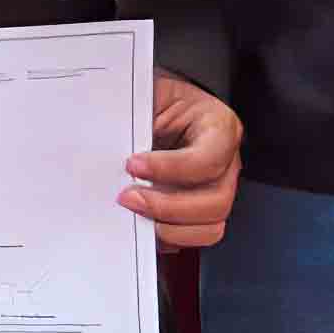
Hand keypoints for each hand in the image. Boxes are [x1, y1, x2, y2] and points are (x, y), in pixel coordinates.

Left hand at [132, 69, 242, 254]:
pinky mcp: (199, 212)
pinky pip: (191, 238)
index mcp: (218, 126)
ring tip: (134, 214)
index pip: (209, 158)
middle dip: (168, 206)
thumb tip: (108, 142)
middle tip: (127, 197)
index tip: (132, 164)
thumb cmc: (154, 99)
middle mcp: (225, 163)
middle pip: (216, 201)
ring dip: (169, 228)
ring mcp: (216, 190)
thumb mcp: (147, 94)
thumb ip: (136, 115)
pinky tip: (140, 225)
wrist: (154, 106)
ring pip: (210, 226)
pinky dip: (166, 238)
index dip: (171, 168)